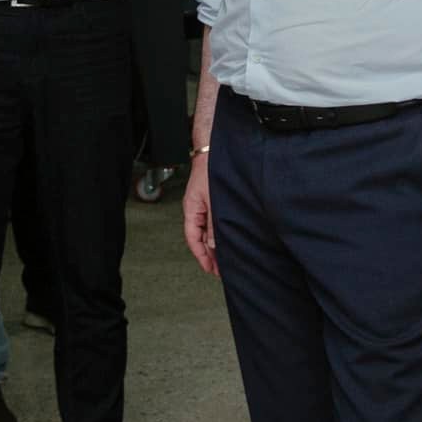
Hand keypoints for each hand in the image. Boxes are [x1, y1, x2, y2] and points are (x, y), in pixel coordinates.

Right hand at [182, 152, 217, 276]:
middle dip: (211, 254)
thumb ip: (214, 223)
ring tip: (227, 259)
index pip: (193, 239)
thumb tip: (215, 244)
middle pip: (201, 238)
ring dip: (217, 244)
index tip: (211, 270)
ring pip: (209, 231)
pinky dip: (220, 232)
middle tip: (222, 270)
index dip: (202, 256)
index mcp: (191, 210)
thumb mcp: (213, 200)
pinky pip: (215, 222)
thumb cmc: (210, 170)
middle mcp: (197, 210)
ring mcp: (205, 205)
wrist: (215, 150)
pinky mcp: (214, 201)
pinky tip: (229, 238)